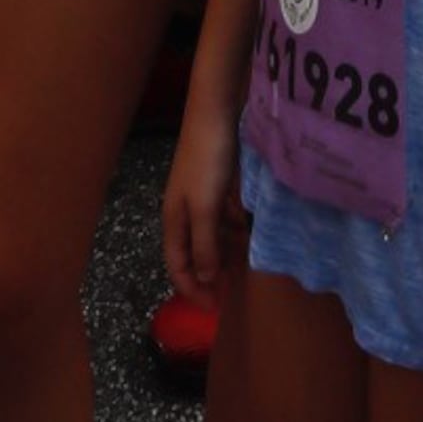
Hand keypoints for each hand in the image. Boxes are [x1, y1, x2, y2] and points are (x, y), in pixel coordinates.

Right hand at [165, 81, 240, 296]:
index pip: (177, 268)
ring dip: (224, 251)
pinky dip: (234, 226)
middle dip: (210, 274)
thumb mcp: (205, 208)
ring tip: (245, 264)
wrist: (215, 111)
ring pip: (210, 235)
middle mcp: (183, 212)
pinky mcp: (215, 183)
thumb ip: (203, 246)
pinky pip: (223, 215)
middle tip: (232, 290)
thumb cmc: (208, 162)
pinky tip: (248, 227)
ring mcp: (199, 196)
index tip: (214, 310)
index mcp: (174, 221)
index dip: (192, 291)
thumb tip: (202, 280)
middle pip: (193, 254)